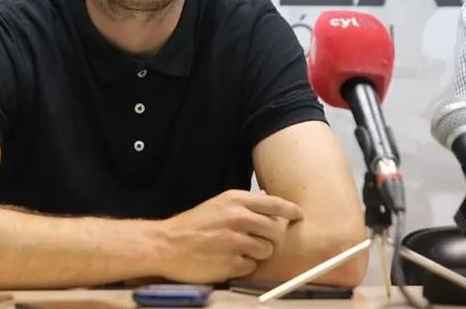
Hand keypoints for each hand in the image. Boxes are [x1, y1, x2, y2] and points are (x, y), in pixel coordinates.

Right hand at [155, 189, 302, 283]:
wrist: (166, 244)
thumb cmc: (193, 225)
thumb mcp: (218, 204)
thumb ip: (244, 203)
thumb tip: (267, 199)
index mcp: (234, 200)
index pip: (274, 204)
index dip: (290, 210)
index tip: (298, 215)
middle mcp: (237, 218)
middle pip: (275, 230)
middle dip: (270, 238)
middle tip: (256, 240)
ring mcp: (235, 241)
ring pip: (267, 250)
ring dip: (257, 253)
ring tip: (238, 250)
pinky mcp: (231, 262)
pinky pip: (252, 266)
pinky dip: (244, 265)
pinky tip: (228, 260)